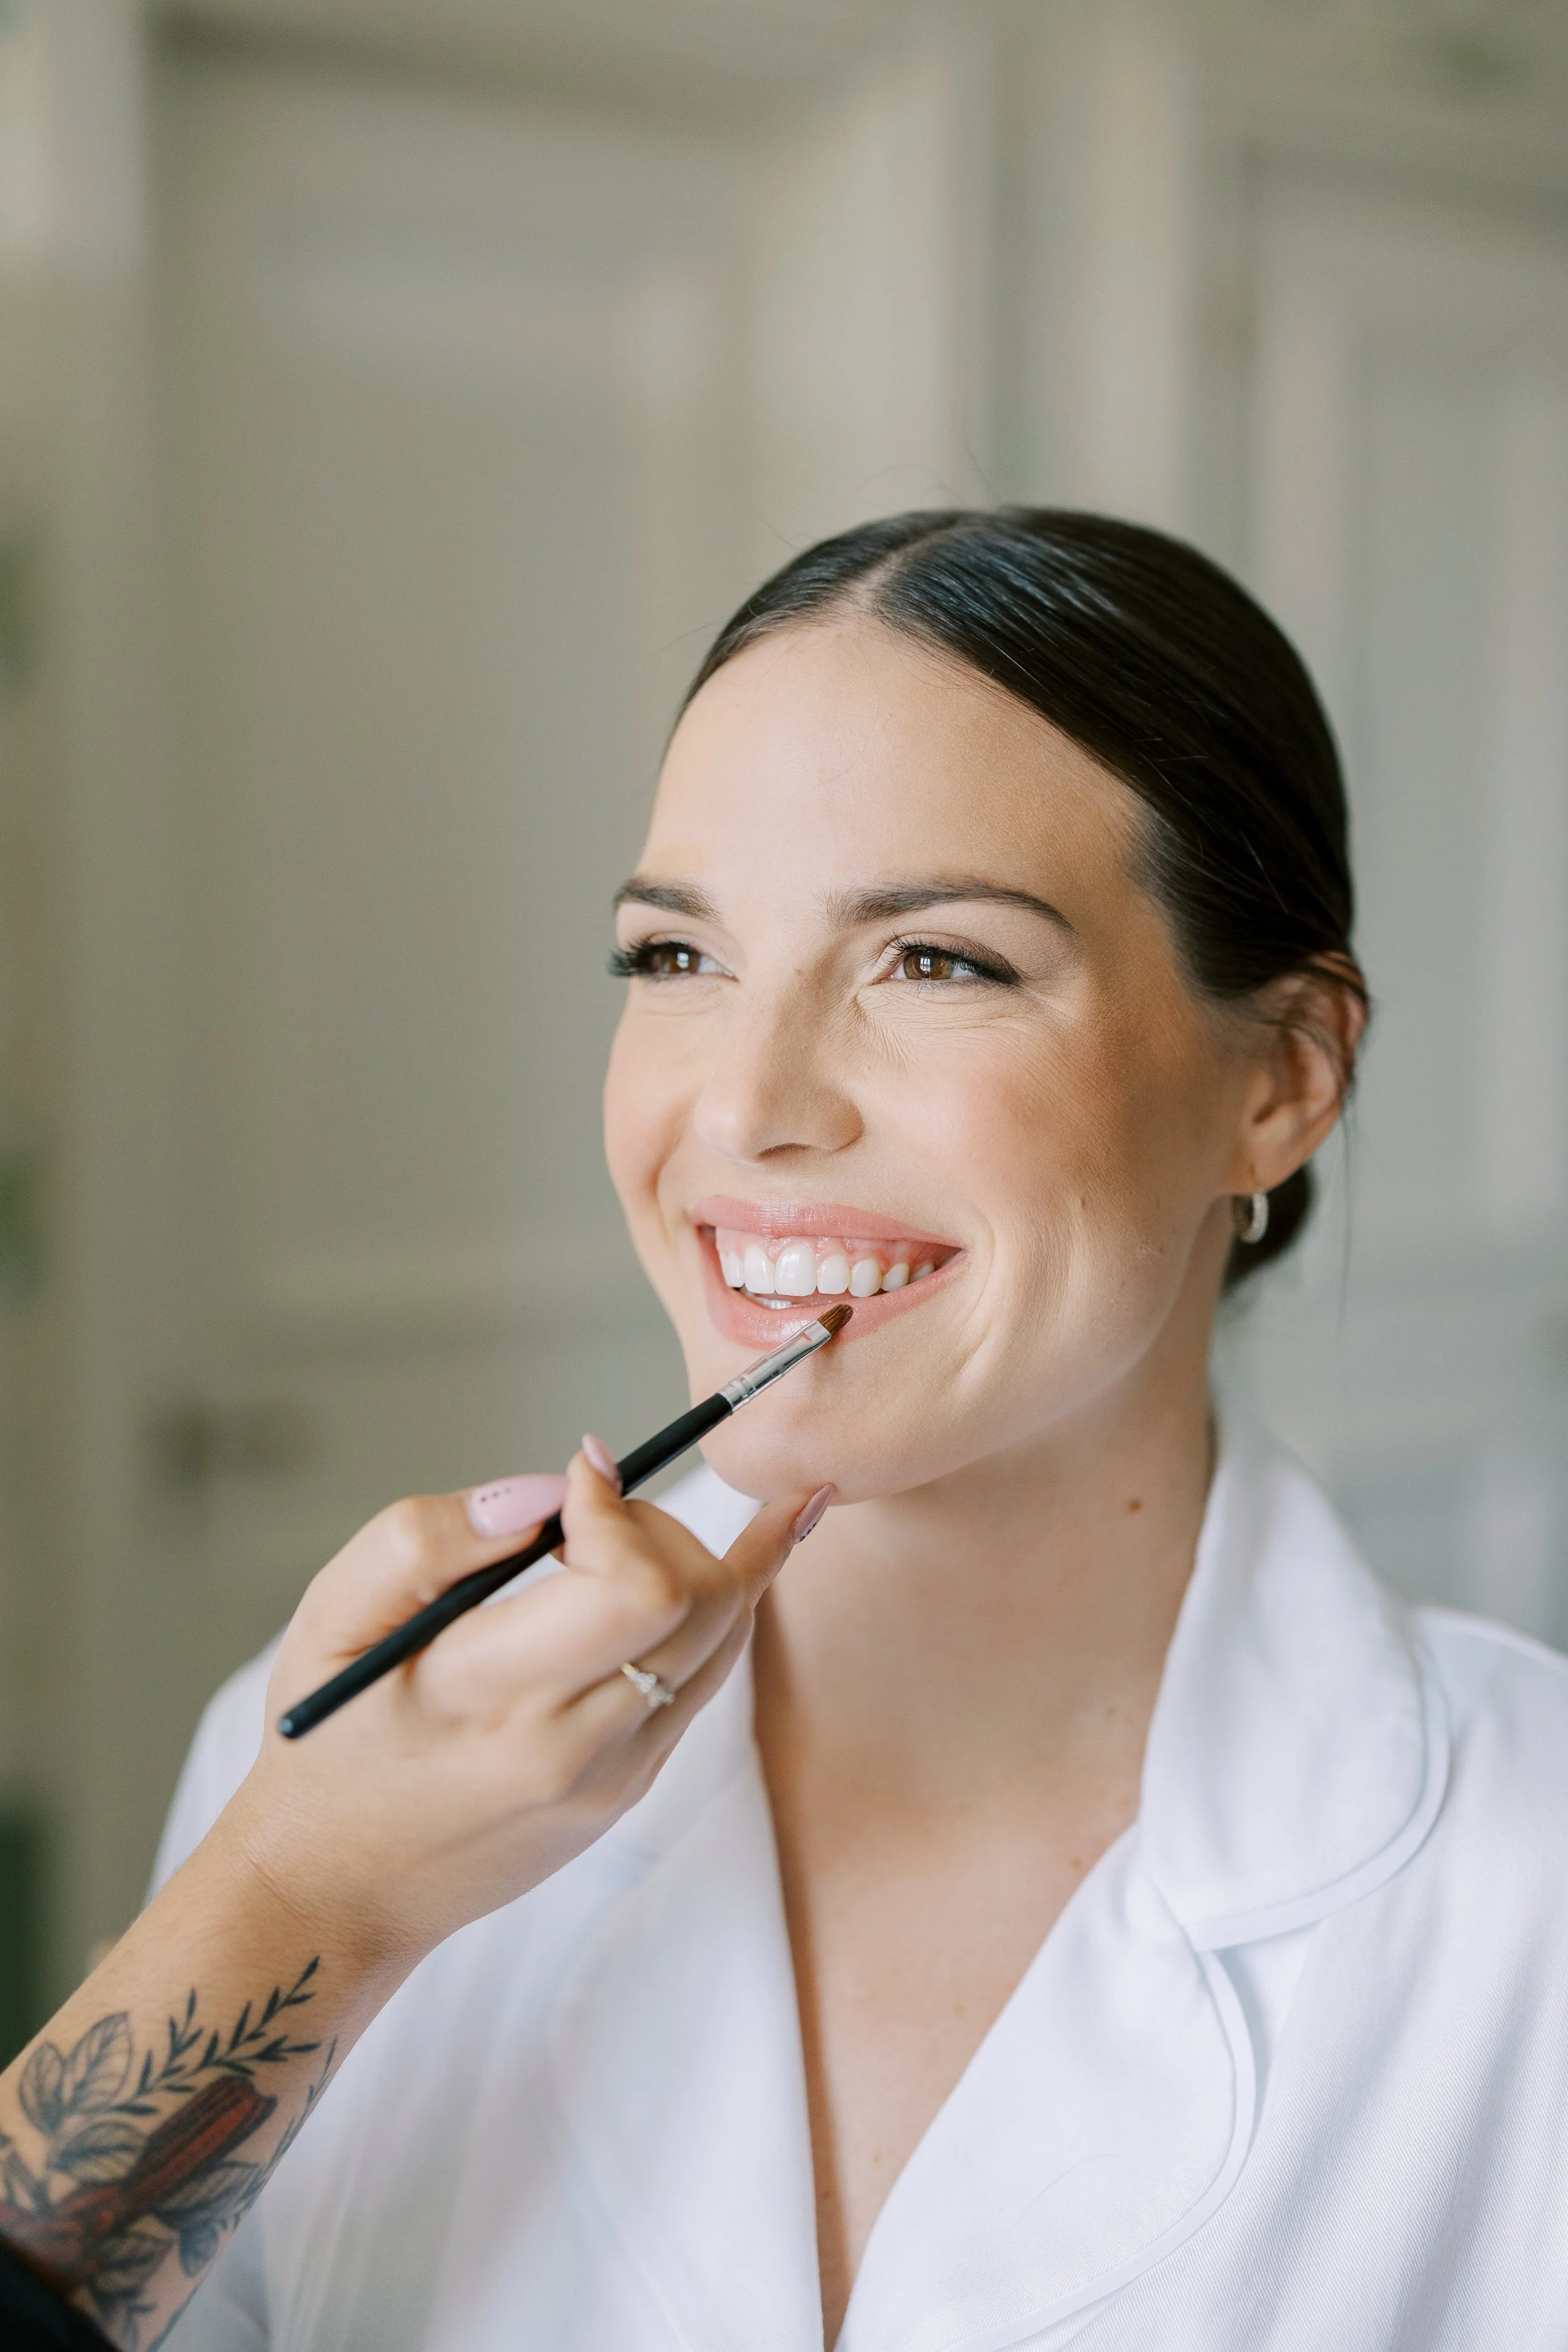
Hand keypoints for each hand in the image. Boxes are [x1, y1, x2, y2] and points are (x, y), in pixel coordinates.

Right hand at [224, 1448, 817, 1975]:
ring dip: (694, 1556)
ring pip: (724, 1635)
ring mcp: (616, 1776)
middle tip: (587, 1514)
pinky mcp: (633, 1785)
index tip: (573, 1482)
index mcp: (488, 1700)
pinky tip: (749, 1542)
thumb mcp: (332, 1620)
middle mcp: (570, 1747)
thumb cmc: (328, 1741)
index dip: (618, 1512)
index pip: (632, 1590)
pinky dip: (719, 1602)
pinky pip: (708, 1674)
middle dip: (656, 1524)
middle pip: (701, 1603)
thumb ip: (427, 1540)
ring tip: (625, 1528)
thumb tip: (545, 1494)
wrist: (340, 1887)